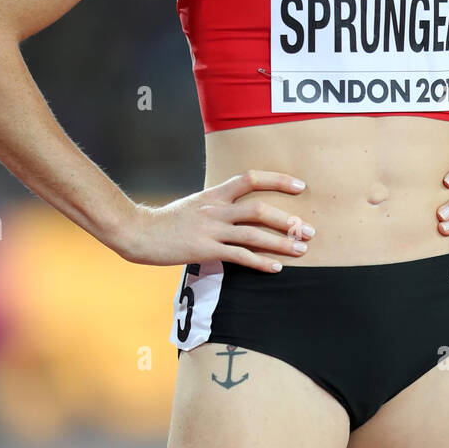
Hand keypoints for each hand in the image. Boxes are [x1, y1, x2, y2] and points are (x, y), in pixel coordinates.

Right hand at [111, 169, 313, 270]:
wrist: (139, 232)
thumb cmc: (168, 220)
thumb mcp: (195, 204)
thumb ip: (218, 204)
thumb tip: (240, 209)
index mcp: (214, 193)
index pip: (250, 179)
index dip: (277, 180)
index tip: (299, 186)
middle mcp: (216, 208)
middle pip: (259, 208)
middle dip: (288, 220)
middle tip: (309, 230)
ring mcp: (210, 229)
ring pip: (253, 233)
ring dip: (281, 242)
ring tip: (301, 250)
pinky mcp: (205, 250)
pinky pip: (239, 255)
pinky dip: (260, 262)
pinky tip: (276, 268)